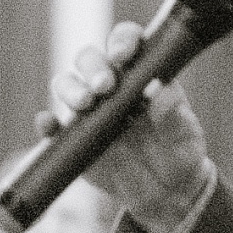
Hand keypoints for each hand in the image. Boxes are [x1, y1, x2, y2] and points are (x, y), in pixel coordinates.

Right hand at [43, 21, 213, 232]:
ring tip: (85, 104)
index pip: (127, 42)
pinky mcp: (73, 138)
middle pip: (90, 58)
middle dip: (93, 65)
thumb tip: (160, 89)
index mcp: (143, 74)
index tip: (124, 54)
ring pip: (67, 84)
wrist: (165, 191)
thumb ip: (175, 116)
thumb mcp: (186, 137)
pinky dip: (46, 123)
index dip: (122, 40)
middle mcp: (112, 85)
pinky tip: (49, 125)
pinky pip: (52, 126)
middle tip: (105, 86)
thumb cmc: (180, 153)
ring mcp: (90, 110)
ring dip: (71, 88)